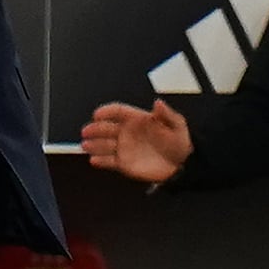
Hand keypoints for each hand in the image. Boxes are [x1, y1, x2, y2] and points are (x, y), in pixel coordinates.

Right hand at [79, 99, 193, 182]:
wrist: (183, 166)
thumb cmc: (180, 142)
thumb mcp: (177, 125)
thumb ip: (166, 114)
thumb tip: (158, 102)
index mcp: (138, 119)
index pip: (119, 111)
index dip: (107, 111)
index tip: (98, 114)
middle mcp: (128, 133)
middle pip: (107, 128)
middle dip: (95, 129)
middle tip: (87, 131)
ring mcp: (125, 148)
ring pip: (104, 145)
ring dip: (94, 144)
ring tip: (86, 145)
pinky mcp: (125, 164)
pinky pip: (109, 161)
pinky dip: (100, 161)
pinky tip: (94, 160)